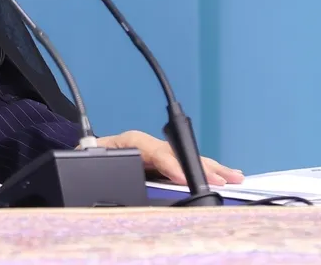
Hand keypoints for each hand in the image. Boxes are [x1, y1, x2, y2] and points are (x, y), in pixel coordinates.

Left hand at [96, 130, 242, 186]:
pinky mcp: (163, 162)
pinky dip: (207, 171)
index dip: (170, 164)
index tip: (183, 177)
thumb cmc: (89, 155)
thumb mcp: (90, 157)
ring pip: (188, 158)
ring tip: (234, 176)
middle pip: (179, 153)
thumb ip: (95, 158)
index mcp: (131, 141)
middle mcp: (149, 145)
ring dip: (212, 168)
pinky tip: (225, 176)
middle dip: (202, 166)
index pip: (155, 151)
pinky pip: (187, 164)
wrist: (86, 155)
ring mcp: (158, 152)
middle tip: (222, 179)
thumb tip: (97, 158)